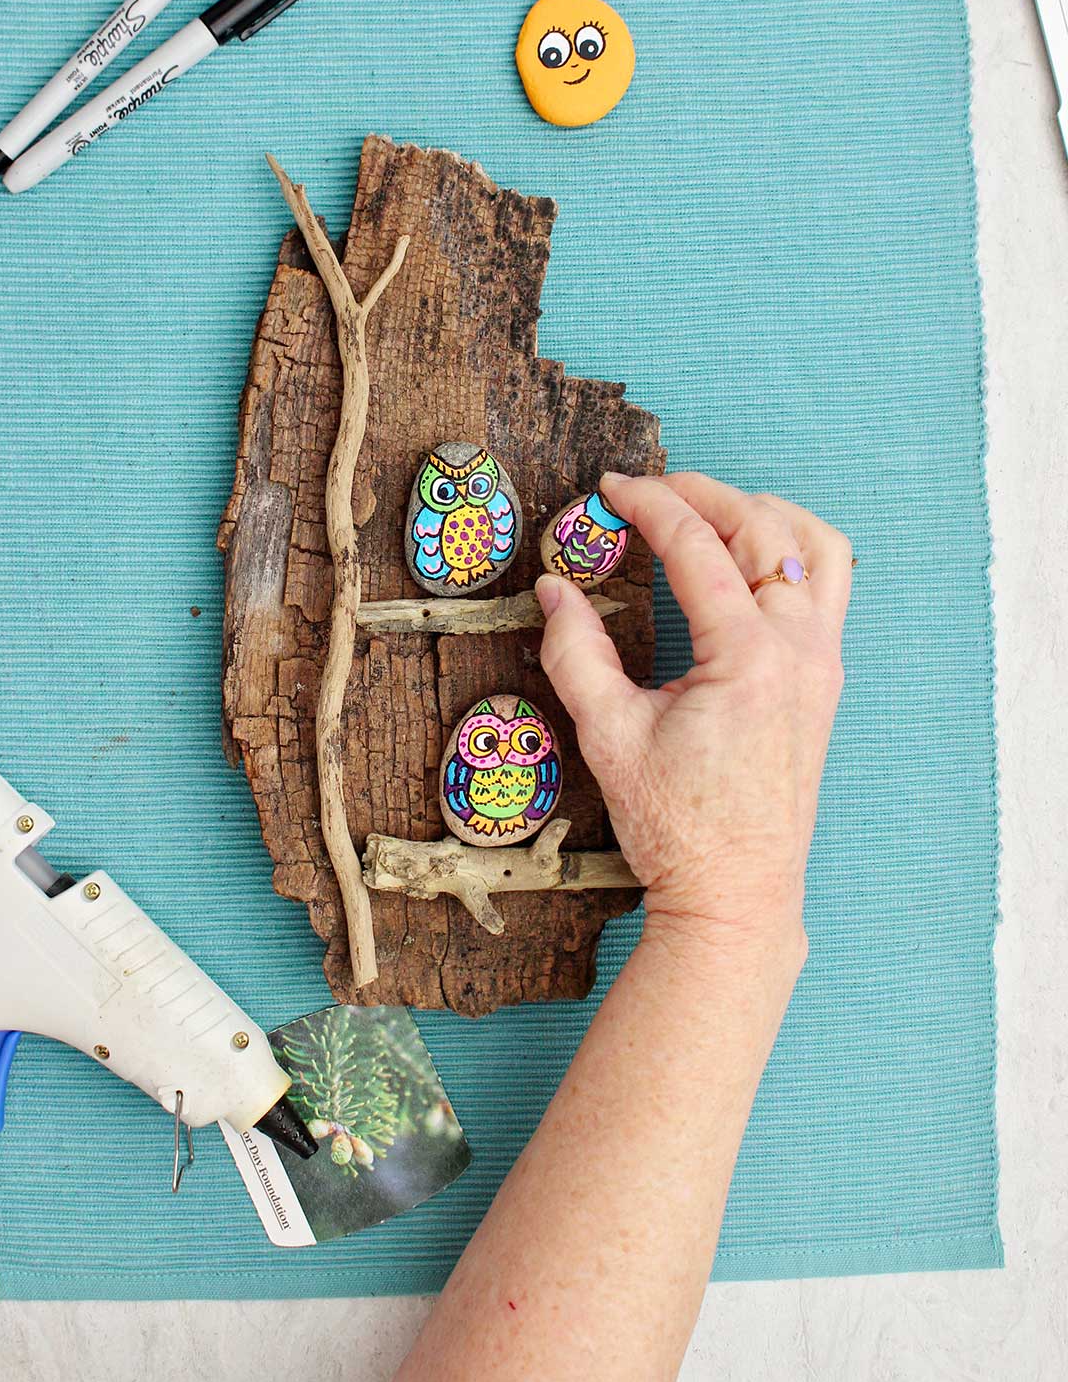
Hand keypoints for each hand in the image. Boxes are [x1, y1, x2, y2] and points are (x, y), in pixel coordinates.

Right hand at [536, 472, 851, 967]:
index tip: (610, 489)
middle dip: (704, 495)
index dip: (649, 505)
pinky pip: (827, 587)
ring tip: (708, 510)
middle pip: (763, 529)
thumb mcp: (608, 737)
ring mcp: (821, 664)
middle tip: (650, 491)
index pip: (698, 547)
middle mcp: (798, 651)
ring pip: (816, 548)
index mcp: (746, 659)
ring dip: (763, 513)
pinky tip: (747, 559)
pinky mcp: (824, 681)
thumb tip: (553, 589)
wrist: (735, 892)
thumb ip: (576, 653)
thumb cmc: (676, 827)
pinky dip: (791, 553)